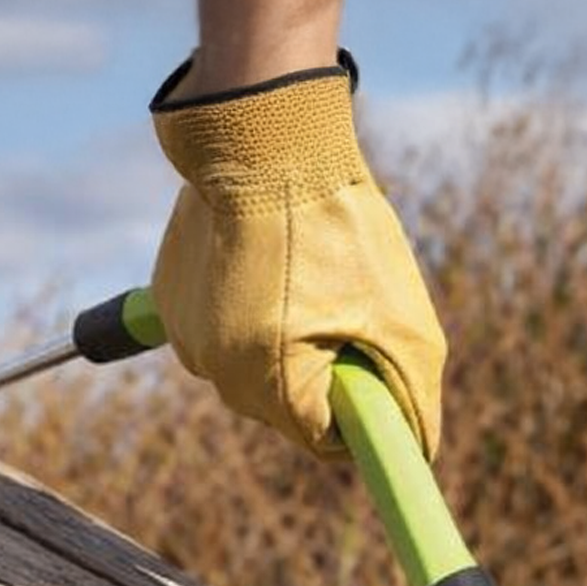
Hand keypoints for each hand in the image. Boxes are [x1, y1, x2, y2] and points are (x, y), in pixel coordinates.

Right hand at [148, 51, 446, 461]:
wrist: (262, 137)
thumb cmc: (337, 225)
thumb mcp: (401, 320)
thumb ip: (413, 398)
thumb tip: (419, 449)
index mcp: (269, 386)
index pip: (325, 440)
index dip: (361, 412)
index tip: (378, 375)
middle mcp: (216, 373)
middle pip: (288, 405)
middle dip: (323, 368)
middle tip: (344, 304)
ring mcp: (184, 336)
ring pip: (254, 365)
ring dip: (285, 336)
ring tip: (304, 272)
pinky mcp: (168, 301)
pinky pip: (222, 327)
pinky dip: (248, 306)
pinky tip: (265, 258)